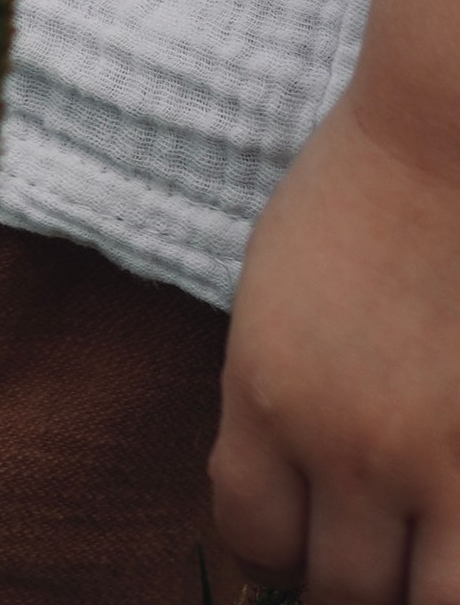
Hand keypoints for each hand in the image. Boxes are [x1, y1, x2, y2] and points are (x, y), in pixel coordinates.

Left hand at [214, 81, 459, 598]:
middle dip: (349, 574)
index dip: (277, 545)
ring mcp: (442, 455)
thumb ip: (270, 400)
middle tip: (368, 540)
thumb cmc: (361, 193)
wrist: (447, 134)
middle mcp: (350, 442)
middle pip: (340, 587)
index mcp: (268, 393)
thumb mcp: (274, 295)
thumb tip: (282, 496)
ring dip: (418, 584)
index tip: (299, 530)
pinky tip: (458, 515)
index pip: (253, 535)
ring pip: (426, 602)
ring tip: (420, 544)